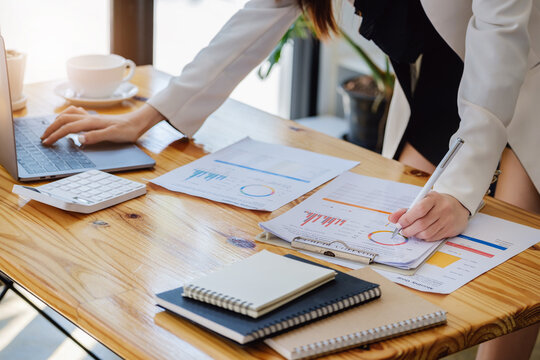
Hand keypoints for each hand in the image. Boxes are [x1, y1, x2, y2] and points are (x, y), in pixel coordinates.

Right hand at [41, 104, 164, 145]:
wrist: (137, 122)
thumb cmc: (128, 130)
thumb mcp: (113, 135)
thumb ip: (96, 137)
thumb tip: (79, 139)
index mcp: (91, 122)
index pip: (68, 128)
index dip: (55, 135)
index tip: (46, 143)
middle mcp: (89, 117)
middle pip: (63, 119)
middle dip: (51, 128)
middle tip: (43, 138)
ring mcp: (92, 117)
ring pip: (68, 114)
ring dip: (57, 121)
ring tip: (50, 129)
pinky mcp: (95, 118)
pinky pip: (76, 113)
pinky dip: (67, 115)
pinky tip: (68, 120)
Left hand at [388, 191, 469, 241]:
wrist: (458, 206)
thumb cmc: (435, 204)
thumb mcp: (422, 201)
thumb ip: (406, 210)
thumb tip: (392, 219)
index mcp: (433, 198)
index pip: (419, 209)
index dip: (407, 218)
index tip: (399, 224)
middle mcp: (442, 208)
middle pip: (421, 223)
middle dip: (408, 230)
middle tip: (403, 231)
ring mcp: (448, 220)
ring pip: (427, 233)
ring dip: (415, 235)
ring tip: (412, 232)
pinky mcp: (450, 230)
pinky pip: (433, 237)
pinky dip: (424, 237)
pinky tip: (422, 233)